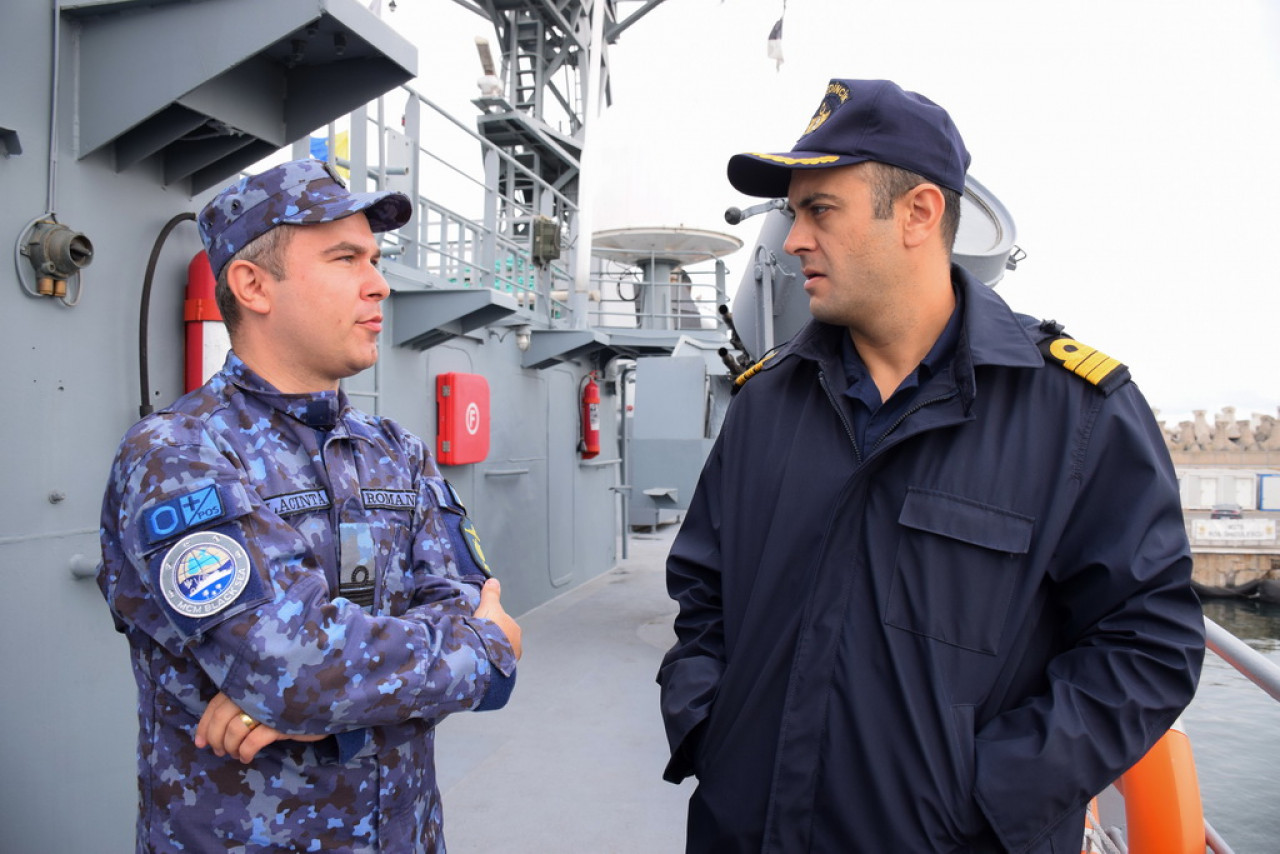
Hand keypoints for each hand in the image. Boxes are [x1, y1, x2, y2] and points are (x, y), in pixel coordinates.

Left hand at [195, 692, 325, 763]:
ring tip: (234, 754)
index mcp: (248, 682)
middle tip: (217, 751)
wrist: (327, 700)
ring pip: (235, 730)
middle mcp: (256, 691)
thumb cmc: (293, 698)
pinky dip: (245, 752)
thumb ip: (244, 701)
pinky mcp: (281, 722)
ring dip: (230, 747)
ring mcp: (268, 706)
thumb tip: (214, 727)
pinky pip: (253, 741)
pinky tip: (246, 757)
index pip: (216, 703)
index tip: (200, 742)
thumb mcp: (265, 695)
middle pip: (222, 718)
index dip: (204, 724)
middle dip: (215, 738)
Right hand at [474, 578, 522, 659]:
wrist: (486, 654)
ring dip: (490, 652)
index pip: (502, 623)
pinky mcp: (504, 671)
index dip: (490, 623)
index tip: (479, 626)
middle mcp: (516, 644)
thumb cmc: (488, 630)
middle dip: (491, 639)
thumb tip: (493, 581)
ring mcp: (511, 659)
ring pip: (498, 652)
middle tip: (477, 639)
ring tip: (476, 651)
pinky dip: (489, 663)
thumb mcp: (488, 606)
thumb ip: (491, 594)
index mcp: (514, 628)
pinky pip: (495, 664)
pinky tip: (480, 662)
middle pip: (501, 638)